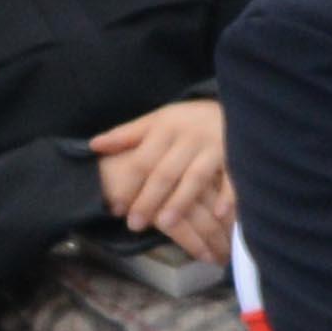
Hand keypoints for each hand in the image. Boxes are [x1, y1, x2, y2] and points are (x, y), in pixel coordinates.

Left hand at [87, 98, 235, 257]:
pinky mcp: (238, 156)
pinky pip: (233, 179)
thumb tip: (93, 145)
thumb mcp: (156, 120)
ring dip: (181, 201)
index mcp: (166, 128)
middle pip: (166, 172)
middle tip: (135, 224)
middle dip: (149, 199)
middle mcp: (189, 137)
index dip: (128, 184)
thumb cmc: (188, 120)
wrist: (234, 106)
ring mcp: (216, 147)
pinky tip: (219, 215)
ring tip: (166, 224)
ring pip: (195, 177)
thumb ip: (126, 134)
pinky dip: (228, 196)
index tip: (116, 207)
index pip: (142, 160)